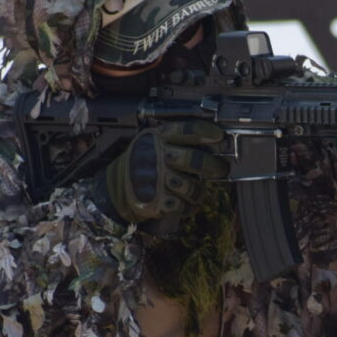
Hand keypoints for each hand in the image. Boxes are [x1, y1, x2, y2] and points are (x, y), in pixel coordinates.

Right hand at [103, 122, 228, 234]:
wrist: (114, 189)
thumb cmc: (142, 164)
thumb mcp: (151, 142)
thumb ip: (175, 140)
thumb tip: (212, 144)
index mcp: (157, 138)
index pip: (186, 130)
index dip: (206, 132)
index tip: (219, 137)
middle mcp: (156, 156)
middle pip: (193, 160)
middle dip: (213, 165)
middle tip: (221, 169)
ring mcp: (156, 179)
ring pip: (191, 186)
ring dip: (200, 191)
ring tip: (200, 191)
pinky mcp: (157, 200)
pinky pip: (183, 205)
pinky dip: (189, 206)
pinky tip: (187, 203)